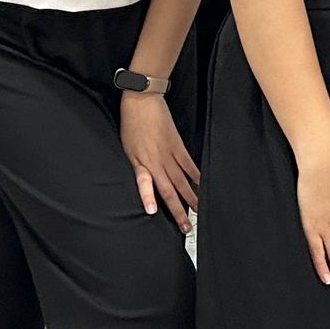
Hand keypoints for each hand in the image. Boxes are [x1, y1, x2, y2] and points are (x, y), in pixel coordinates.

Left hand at [121, 91, 199, 231]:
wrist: (142, 100)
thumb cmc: (131, 125)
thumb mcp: (127, 149)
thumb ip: (138, 169)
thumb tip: (144, 185)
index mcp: (142, 163)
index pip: (147, 185)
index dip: (149, 198)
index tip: (153, 212)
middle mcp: (156, 161)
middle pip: (170, 189)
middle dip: (178, 210)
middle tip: (186, 228)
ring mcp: (169, 154)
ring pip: (182, 180)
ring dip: (191, 197)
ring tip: (199, 211)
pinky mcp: (178, 145)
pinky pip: (189, 164)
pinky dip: (196, 176)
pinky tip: (202, 185)